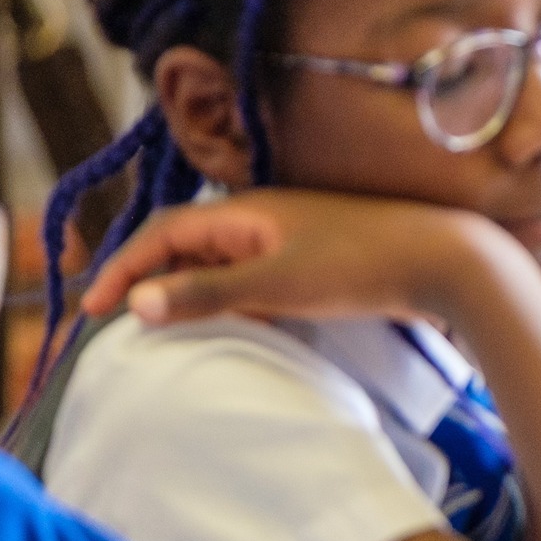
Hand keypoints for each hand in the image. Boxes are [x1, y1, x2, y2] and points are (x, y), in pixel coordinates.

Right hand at [80, 188, 524, 326]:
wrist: (447, 263)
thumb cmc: (363, 265)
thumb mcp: (278, 284)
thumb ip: (208, 293)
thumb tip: (137, 304)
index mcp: (245, 210)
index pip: (163, 233)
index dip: (123, 267)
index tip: (93, 309)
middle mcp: (261, 218)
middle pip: (186, 246)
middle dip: (147, 278)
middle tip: (113, 321)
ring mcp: (290, 240)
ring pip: (220, 264)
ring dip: (188, 292)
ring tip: (159, 330)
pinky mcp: (315, 265)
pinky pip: (254, 280)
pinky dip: (230, 301)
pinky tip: (231, 328)